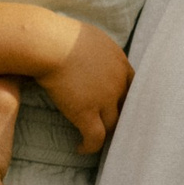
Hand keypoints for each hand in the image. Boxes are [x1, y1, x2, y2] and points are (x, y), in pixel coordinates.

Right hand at [35, 21, 133, 154]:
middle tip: (109, 128)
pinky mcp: (87, 113)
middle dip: (120, 118)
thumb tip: (86, 53)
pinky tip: (80, 149)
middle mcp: (117, 82)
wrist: (50, 43)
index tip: (117, 106)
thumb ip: (96, 50)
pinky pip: (95, 138)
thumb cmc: (60, 35)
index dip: (125, 98)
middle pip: (127, 107)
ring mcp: (104, 99)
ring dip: (105, 134)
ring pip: (113, 125)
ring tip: (95, 141)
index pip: (133, 85)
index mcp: (119, 61)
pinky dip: (90, 146)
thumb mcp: (89, 36)